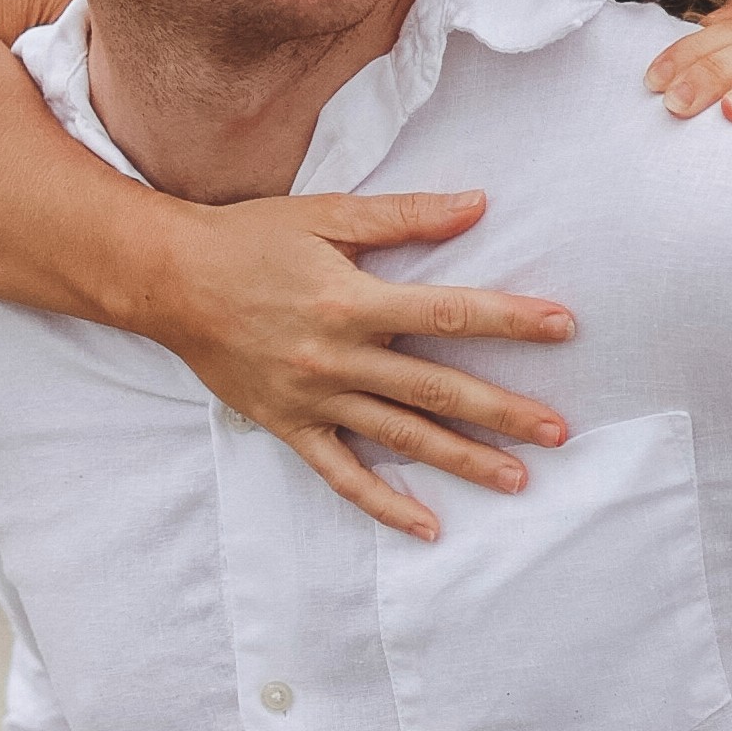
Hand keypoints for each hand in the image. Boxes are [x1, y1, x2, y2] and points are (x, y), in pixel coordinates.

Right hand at [146, 189, 574, 544]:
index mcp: (353, 300)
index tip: (564, 327)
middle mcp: (337, 357)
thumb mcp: (327, 214)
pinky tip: (427, 526)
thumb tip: (477, 204)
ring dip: (461, 460)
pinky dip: (384, 504)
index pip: (451, 312)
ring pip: (400, 437)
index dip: (511, 321)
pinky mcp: (288, 425)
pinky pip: (342, 475)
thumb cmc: (249, 238)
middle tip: (558, 431)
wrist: (167, 280)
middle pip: (436, 388)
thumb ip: (404, 215)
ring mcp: (313, 398)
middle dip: (503, 412)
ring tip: (517, 480)